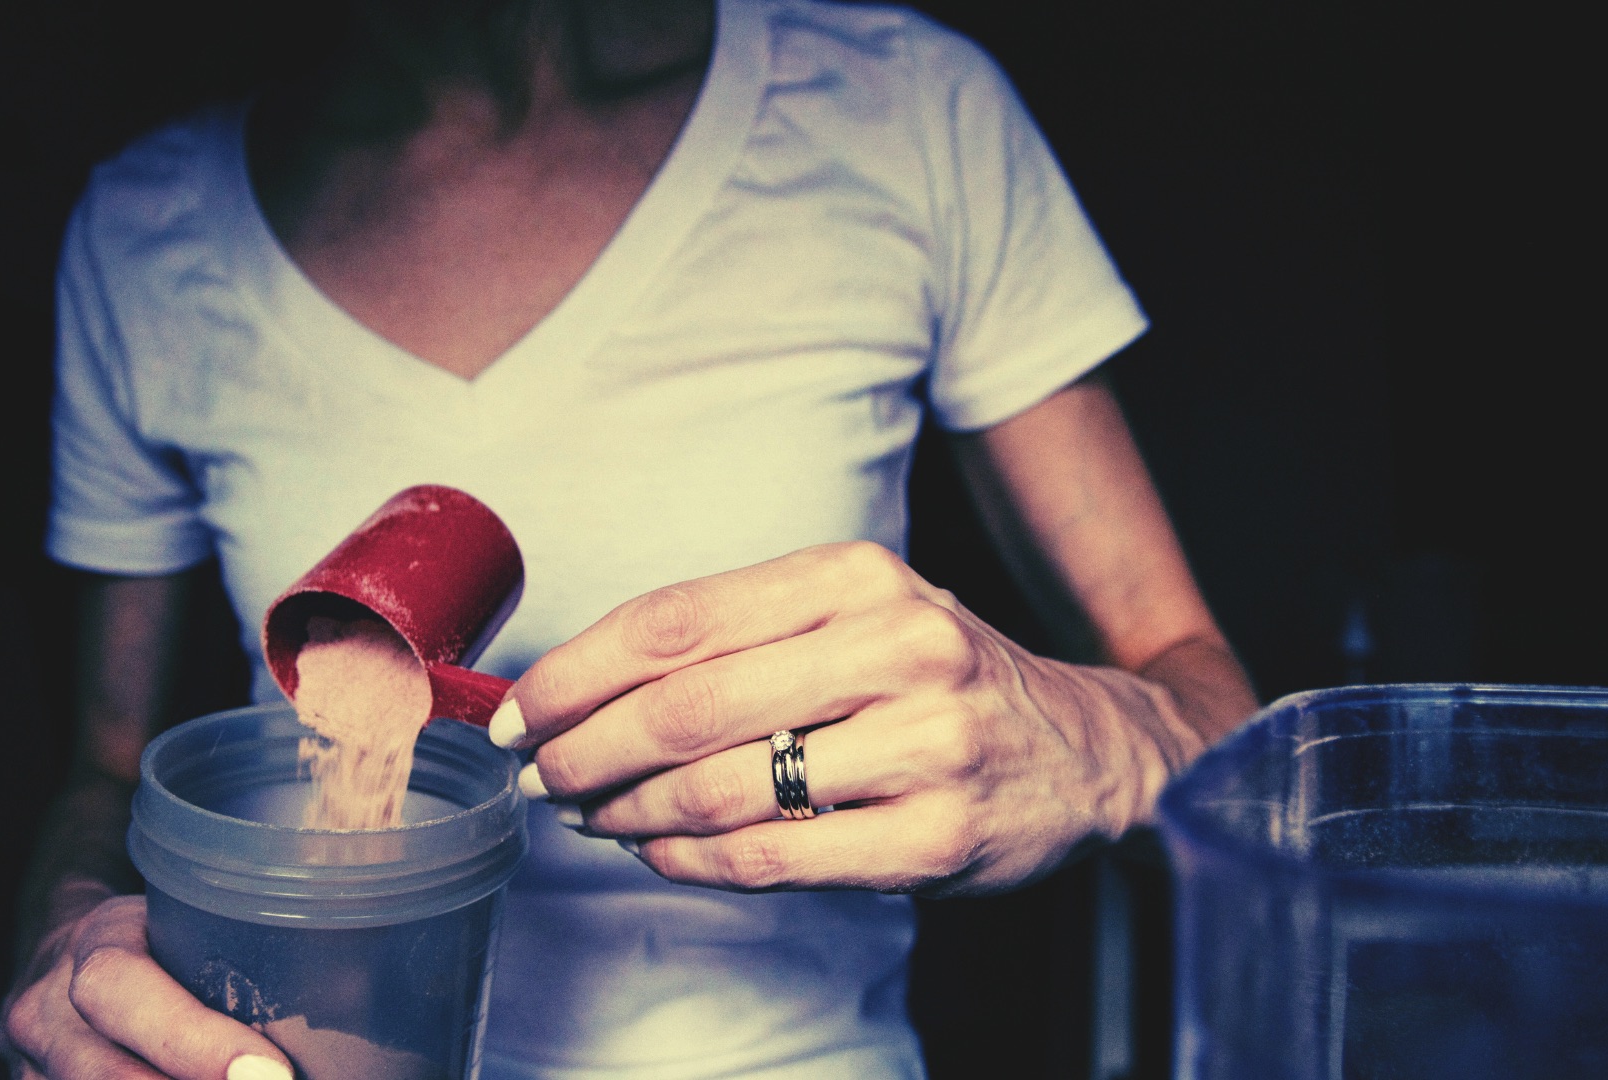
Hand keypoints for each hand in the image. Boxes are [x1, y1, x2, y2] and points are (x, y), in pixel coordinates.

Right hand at [0, 893, 292, 1079]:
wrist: (62, 954)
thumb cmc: (152, 938)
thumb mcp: (183, 922)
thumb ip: (240, 955)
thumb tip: (360, 992)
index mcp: (90, 948)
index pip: (123, 991)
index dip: (194, 1043)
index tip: (270, 1074)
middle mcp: (44, 1013)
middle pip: (102, 1075)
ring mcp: (32, 1072)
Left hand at [493, 542, 1206, 895]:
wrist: (1086, 751)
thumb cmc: (935, 679)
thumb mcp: (853, 615)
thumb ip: (736, 637)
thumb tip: (580, 688)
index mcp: (856, 575)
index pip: (675, 620)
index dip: (575, 672)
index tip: (521, 711)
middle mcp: (897, 645)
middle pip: (684, 706)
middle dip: (584, 750)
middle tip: (540, 777)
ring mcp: (926, 743)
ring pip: (723, 788)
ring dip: (628, 813)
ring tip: (592, 817)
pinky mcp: (938, 836)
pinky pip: (775, 857)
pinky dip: (693, 862)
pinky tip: (659, 853)